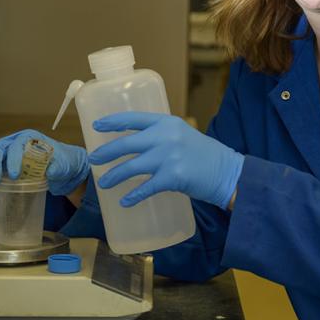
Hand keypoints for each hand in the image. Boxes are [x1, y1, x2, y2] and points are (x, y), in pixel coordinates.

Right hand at [0, 129, 88, 195]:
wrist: (60, 166)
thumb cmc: (62, 162)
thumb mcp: (64, 164)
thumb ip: (58, 167)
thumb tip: (50, 171)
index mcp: (29, 138)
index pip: (17, 145)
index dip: (13, 158)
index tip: (14, 175)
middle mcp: (15, 141)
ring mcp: (6, 151)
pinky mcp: (2, 162)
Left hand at [88, 112, 243, 208]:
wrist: (227, 171)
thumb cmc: (204, 155)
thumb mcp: (182, 135)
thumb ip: (161, 137)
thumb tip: (134, 147)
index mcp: (167, 122)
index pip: (133, 118)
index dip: (112, 122)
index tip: (96, 126)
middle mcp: (165, 136)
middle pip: (127, 143)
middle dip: (106, 152)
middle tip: (93, 159)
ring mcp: (168, 157)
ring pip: (132, 166)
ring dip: (114, 176)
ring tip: (103, 183)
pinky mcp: (173, 177)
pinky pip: (146, 187)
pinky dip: (133, 196)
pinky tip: (124, 201)